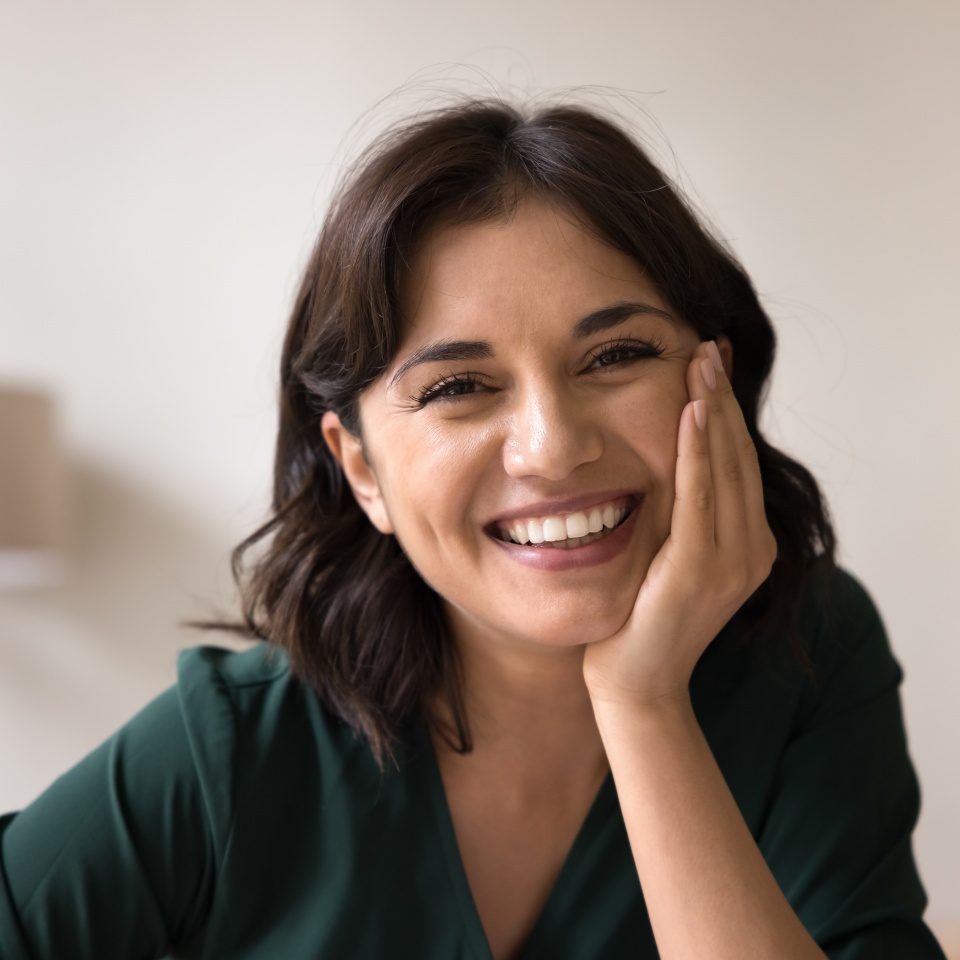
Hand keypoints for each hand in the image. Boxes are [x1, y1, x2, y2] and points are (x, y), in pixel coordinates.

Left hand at [582, 340, 776, 705]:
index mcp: (747, 544)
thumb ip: (678, 511)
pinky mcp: (701, 569)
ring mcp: (732, 561)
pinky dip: (699, 451)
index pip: (737, 461)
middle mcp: (751, 549)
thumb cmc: (639, 616)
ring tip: (702, 360)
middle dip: (721, 396)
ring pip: (726, 467)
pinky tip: (693, 412)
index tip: (711, 363)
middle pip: (738, 455)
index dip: (725, 409)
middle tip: (708, 345)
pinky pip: (700, 496)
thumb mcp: (667, 553)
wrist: (635, 681)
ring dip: (713, 409)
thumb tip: (662, 458)